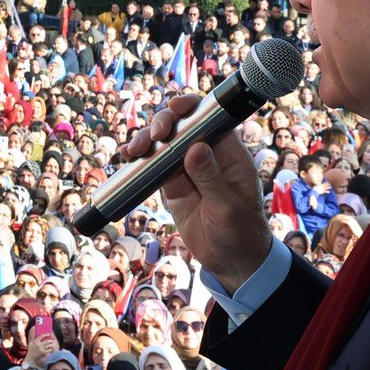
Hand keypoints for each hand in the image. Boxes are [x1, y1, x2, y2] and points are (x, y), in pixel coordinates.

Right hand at [122, 97, 270, 287]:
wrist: (231, 262)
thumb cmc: (241, 233)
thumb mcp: (228, 208)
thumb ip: (211, 179)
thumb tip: (195, 148)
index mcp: (230, 154)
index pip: (211, 118)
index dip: (192, 107)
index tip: (175, 108)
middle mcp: (208, 155)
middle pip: (183, 126)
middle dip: (164, 123)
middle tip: (153, 136)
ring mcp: (188, 169)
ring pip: (164, 143)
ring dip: (147, 140)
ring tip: (135, 149)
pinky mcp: (173, 184)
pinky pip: (153, 166)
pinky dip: (139, 159)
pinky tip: (128, 157)